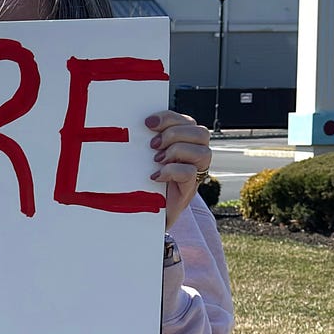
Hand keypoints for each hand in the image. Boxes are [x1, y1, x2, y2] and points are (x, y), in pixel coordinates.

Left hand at [146, 111, 210, 229]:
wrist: (141, 215)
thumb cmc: (140, 182)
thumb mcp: (142, 158)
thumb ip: (145, 142)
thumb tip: (129, 125)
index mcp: (184, 143)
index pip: (187, 122)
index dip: (170, 118)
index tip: (147, 123)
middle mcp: (194, 156)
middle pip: (200, 133)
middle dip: (175, 133)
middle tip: (153, 145)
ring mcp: (194, 173)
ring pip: (203, 151)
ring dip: (177, 150)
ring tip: (156, 160)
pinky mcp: (188, 189)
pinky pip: (190, 173)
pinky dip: (172, 171)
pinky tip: (155, 176)